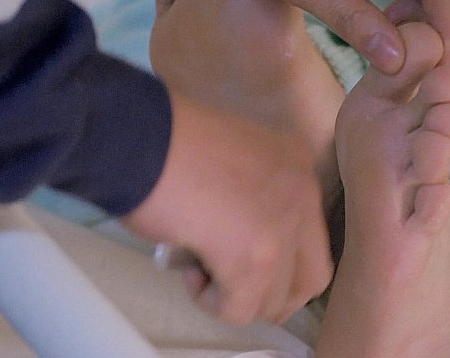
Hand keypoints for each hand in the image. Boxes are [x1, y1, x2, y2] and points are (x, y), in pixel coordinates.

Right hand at [121, 91, 332, 324]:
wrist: (138, 138)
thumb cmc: (168, 143)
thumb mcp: (228, 161)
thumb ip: (250, 198)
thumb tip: (237, 244)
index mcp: (296, 165)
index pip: (309, 235)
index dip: (274, 256)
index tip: (231, 248)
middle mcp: (303, 194)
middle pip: (311, 276)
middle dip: (272, 293)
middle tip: (232, 284)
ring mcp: (284, 227)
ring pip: (276, 299)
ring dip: (236, 296)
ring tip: (198, 265)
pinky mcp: (255, 259)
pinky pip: (240, 310)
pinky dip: (212, 303)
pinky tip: (190, 272)